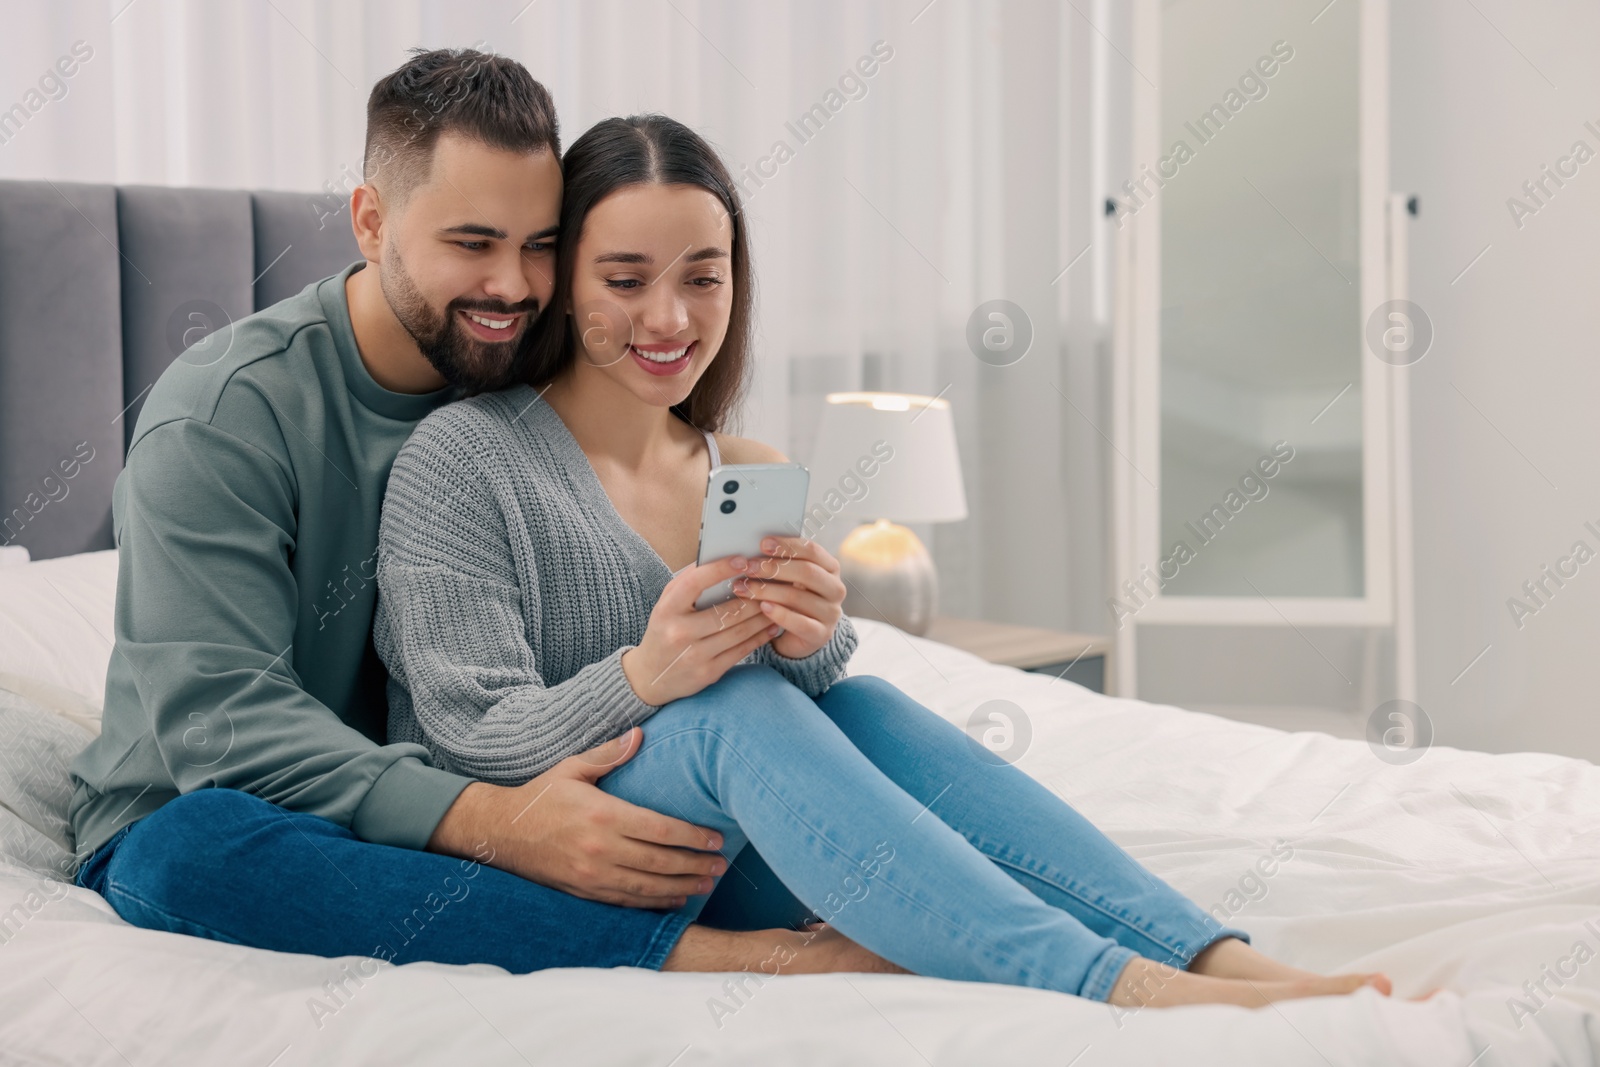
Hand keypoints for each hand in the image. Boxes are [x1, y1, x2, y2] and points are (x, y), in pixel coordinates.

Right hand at [427, 728, 728, 907]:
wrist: (499, 833)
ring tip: (707, 884)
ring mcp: (592, 875)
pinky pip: (626, 902)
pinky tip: (675, 900)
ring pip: (647, 887)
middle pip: (660, 862)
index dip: (692, 837)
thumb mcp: (572, 768)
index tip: (716, 838)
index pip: (660, 829)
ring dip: (682, 888)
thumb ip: (609, 754)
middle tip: (722, 866)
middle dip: (695, 865)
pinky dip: (654, 903)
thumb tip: (641, 734)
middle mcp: (600, 849)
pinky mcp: (584, 892)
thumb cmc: (540, 796)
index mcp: (602, 815)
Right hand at [620, 555, 781, 704]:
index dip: (720, 569)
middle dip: (754, 596)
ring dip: (762, 616)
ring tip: (777, 602)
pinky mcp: (708, 673)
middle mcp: (679, 632)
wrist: (649, 677)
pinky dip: (760, 636)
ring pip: (739, 631)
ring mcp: (695, 655)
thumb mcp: (667, 604)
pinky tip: (771, 626)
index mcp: (667, 609)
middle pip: (726, 611)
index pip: (695, 583)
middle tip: (772, 582)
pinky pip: (741, 651)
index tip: (743, 559)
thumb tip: (718, 558)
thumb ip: (688, 582)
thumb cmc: (664, 630)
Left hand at [732, 536, 845, 659]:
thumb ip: (782, 563)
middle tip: (748, 567)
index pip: (812, 551)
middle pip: (807, 572)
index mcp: (831, 568)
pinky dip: (779, 614)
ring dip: (767, 591)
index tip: (762, 544)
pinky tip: (763, 607)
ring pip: (798, 597)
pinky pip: (800, 623)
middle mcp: (836, 589)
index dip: (787, 546)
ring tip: (744, 588)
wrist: (803, 636)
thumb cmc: (793, 600)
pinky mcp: (821, 634)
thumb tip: (755, 549)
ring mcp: (831, 613)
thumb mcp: (792, 579)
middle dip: (774, 568)